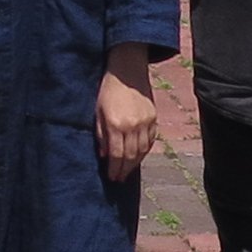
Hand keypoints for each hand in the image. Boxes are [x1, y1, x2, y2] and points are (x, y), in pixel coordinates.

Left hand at [94, 57, 158, 182]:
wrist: (127, 72)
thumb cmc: (108, 91)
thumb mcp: (98, 111)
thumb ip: (101, 134)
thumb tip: (103, 155)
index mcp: (116, 124)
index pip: (116, 155)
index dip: (114, 169)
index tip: (112, 177)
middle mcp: (132, 126)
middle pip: (130, 156)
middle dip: (124, 170)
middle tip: (120, 179)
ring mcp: (145, 122)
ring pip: (142, 151)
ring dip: (135, 164)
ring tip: (128, 171)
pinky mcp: (153, 118)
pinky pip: (150, 141)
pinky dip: (144, 151)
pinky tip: (138, 156)